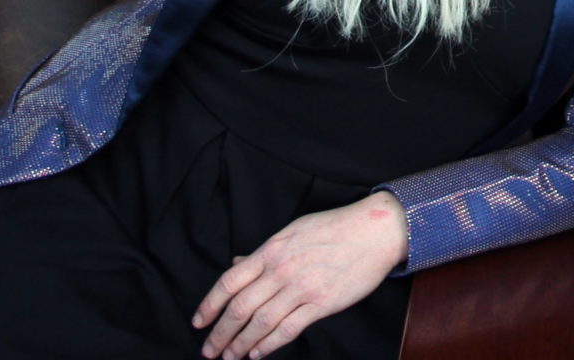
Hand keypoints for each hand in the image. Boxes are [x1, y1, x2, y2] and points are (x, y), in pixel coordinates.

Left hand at [193, 192, 407, 358]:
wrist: (375, 231)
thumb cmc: (334, 228)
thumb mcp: (293, 231)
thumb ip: (264, 251)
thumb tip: (237, 263)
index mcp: (272, 250)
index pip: (230, 282)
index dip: (210, 305)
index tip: (199, 322)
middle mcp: (281, 269)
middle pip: (240, 307)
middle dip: (220, 333)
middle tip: (209, 350)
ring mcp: (302, 287)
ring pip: (260, 322)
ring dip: (241, 344)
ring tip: (230, 357)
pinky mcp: (321, 303)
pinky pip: (288, 329)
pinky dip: (269, 345)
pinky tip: (257, 354)